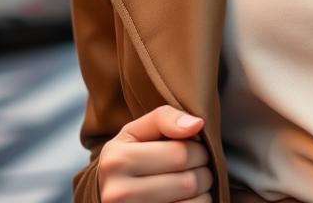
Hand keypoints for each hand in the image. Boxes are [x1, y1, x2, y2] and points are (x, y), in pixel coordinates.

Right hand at [97, 104, 213, 201]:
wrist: (110, 197)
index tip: (194, 149)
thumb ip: (165, 118)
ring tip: (191, 184)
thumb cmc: (129, 159)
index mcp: (117, 160)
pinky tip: (185, 199)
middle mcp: (118, 193)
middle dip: (202, 171)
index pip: (180, 154)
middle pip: (188, 182)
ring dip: (202, 192)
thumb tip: (197, 124)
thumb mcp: (137, 132)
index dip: (198, 150)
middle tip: (197, 167)